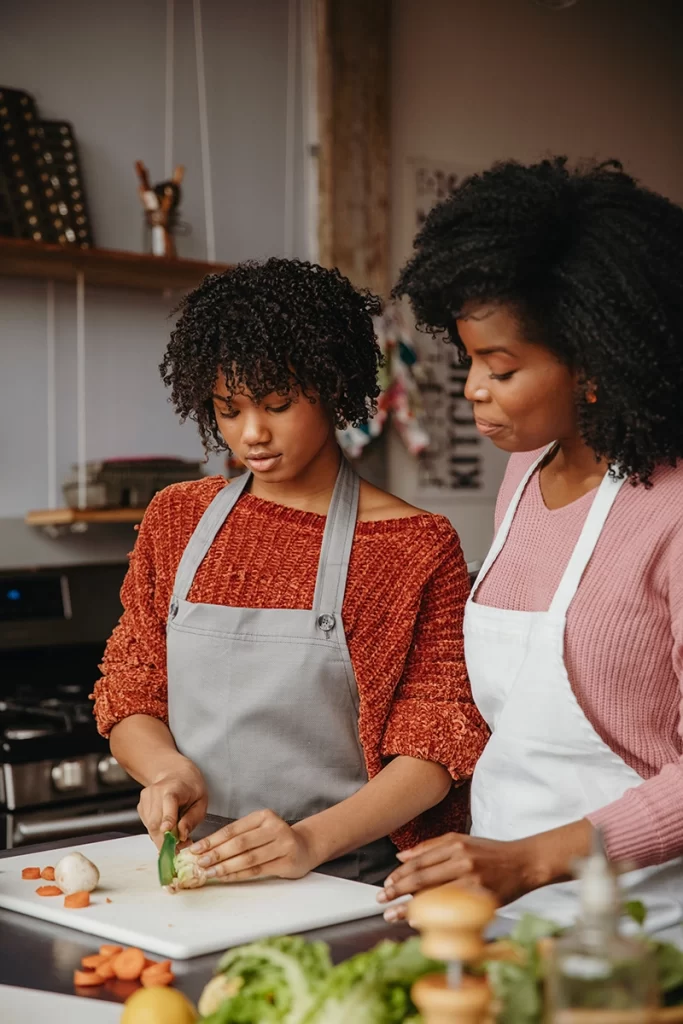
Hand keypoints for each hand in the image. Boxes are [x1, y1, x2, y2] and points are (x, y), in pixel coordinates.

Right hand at [137, 757, 207, 848]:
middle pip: (155, 821)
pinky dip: (157, 832)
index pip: (169, 802)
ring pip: (150, 826)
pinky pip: (147, 826)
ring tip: (175, 838)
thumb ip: (191, 819)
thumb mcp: (200, 802)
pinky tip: (167, 827)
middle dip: (165, 841)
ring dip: (161, 838)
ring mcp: (146, 798)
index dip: (168, 817)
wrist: (175, 774)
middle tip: (178, 850)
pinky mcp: (141, 805)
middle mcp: (156, 791)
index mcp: (174, 788)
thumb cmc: (191, 789)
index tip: (168, 831)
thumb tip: (181, 836)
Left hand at [189, 809, 316, 881]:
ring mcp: (282, 845)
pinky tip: (226, 877)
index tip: (195, 849)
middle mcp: (274, 828)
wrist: (305, 847)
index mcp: (264, 816)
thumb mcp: (259, 830)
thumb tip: (205, 849)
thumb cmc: (275, 839)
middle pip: (240, 843)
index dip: (212, 840)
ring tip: (209, 873)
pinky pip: (258, 870)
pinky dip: (239, 875)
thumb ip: (237, 837)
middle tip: (198, 863)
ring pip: (248, 858)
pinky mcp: (287, 862)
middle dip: (216, 854)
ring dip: (225, 867)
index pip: (233, 829)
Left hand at [377, 832, 539, 921]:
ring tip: (393, 914)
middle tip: (382, 900)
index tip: (386, 885)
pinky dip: (434, 914)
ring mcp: (472, 880)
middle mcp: (462, 860)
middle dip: (398, 891)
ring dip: (410, 906)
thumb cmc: (491, 853)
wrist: (523, 862)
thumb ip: (430, 848)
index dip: (399, 875)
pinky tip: (419, 920)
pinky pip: (451, 908)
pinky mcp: (482, 897)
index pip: (420, 861)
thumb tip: (401, 857)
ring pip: (434, 895)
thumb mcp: (461, 841)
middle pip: (422, 878)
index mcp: (455, 844)